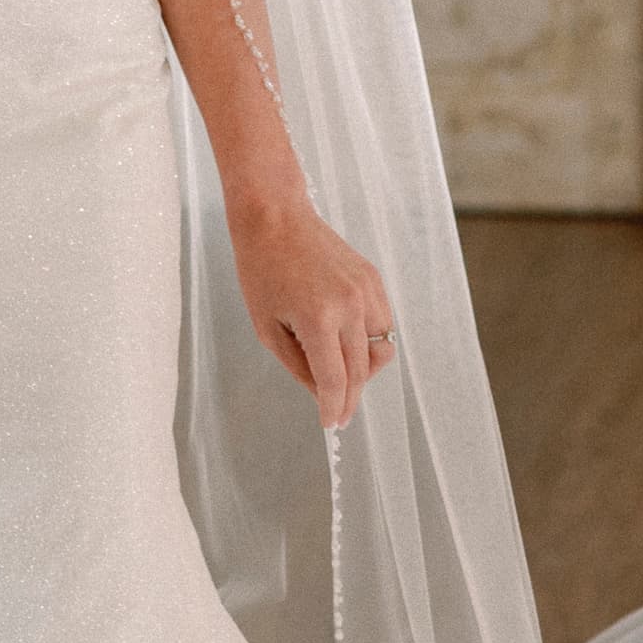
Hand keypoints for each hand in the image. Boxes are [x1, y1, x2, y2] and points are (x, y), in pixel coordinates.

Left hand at [229, 184, 398, 431]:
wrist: (276, 217)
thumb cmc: (261, 271)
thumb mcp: (267, 328)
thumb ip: (298, 365)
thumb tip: (322, 393)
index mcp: (318, 318)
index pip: (336, 380)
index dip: (334, 409)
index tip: (332, 425)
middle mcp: (349, 305)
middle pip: (360, 371)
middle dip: (350, 398)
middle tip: (338, 413)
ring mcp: (366, 290)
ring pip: (378, 350)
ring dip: (362, 368)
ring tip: (336, 369)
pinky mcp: (373, 279)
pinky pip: (381, 323)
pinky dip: (368, 340)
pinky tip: (344, 339)